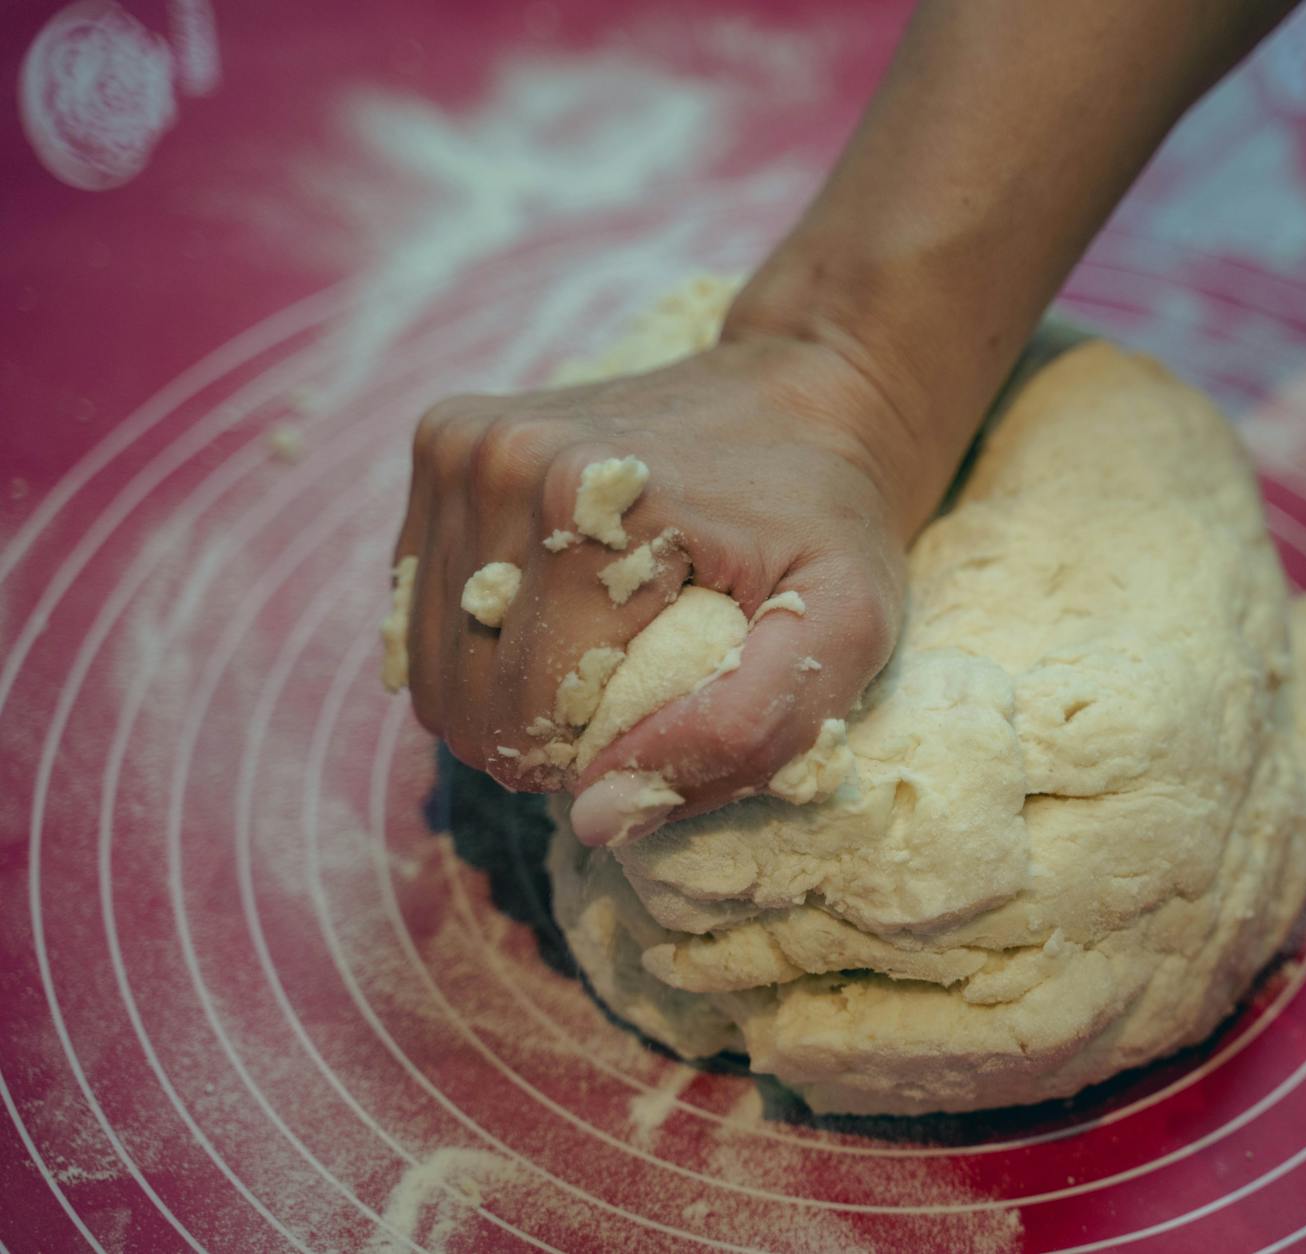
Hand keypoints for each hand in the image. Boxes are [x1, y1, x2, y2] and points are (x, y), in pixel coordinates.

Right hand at [390, 330, 912, 826]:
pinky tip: (558, 608)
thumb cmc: (832, 521)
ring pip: (432, 665)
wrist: (809, 392)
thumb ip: (739, 732)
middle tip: (639, 695)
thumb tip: (596, 815)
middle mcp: (498, 462)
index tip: (672, 720)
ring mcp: (458, 447)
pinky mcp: (441, 445)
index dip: (600, 759)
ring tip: (602, 651)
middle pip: (467, 699)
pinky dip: (483, 637)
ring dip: (510, 689)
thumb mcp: (842, 632)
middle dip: (548, 733)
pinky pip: (421, 607)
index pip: (532, 722)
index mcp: (586, 504)